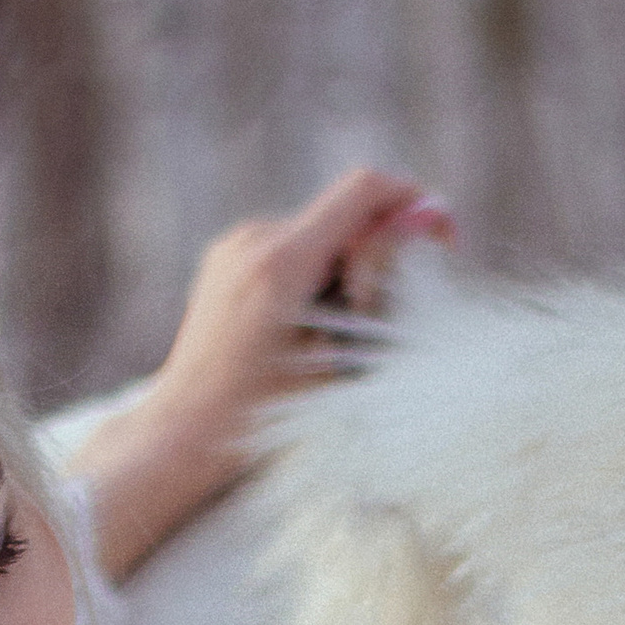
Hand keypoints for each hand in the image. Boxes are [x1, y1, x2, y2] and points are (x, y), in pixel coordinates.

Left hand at [72, 167, 455, 581]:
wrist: (184, 432)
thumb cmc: (260, 414)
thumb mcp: (335, 358)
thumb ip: (381, 286)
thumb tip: (428, 224)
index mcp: (282, 262)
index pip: (362, 192)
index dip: (411, 204)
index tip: (440, 238)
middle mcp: (254, 239)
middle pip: (342, 217)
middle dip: (376, 258)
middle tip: (381, 317)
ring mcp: (235, 245)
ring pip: (317, 235)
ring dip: (344, 272)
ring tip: (334, 336)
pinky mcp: (226, 258)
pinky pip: (289, 249)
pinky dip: (314, 276)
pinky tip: (306, 330)